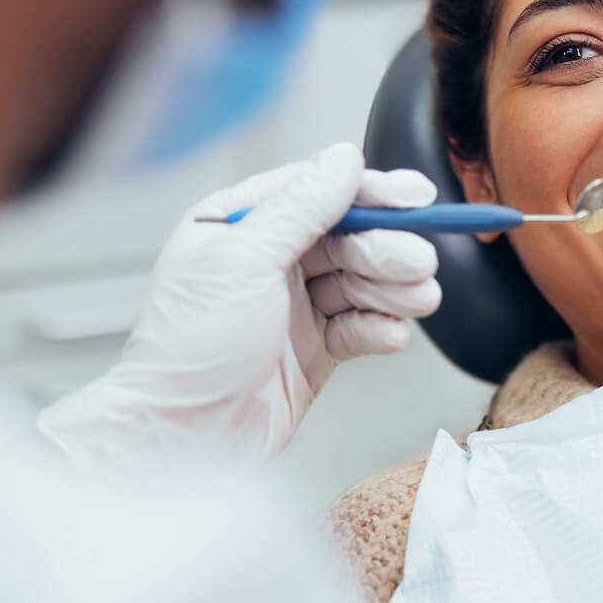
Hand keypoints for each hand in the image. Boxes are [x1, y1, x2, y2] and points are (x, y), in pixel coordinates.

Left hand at [39, 143, 440, 469]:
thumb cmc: (188, 353)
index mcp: (237, 226)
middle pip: (347, 238)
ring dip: (393, 289)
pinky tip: (391, 333)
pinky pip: (360, 326)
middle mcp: (267, 262)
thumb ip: (299, 208)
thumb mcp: (242, 262)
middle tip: (417, 262)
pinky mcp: (314, 349)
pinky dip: (381, 329)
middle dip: (386, 249)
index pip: (314, 192)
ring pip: (361, 282)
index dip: (368, 193)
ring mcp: (292, 306)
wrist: (184, 439)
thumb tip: (341, 163)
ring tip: (416, 299)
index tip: (413, 196)